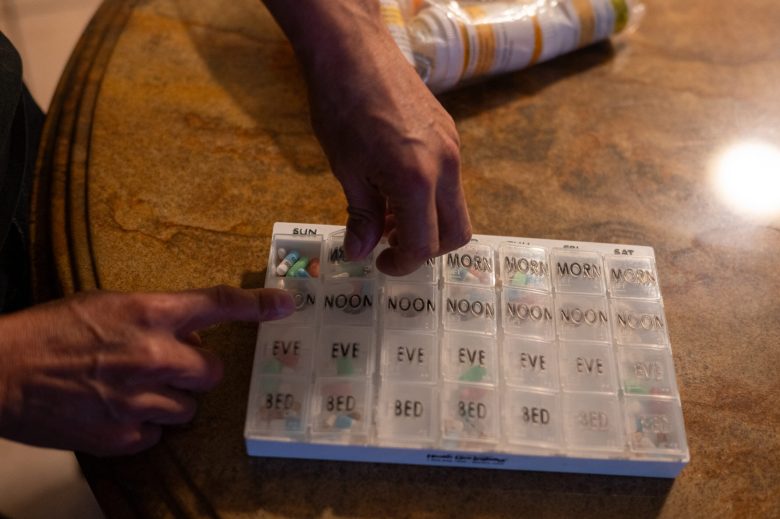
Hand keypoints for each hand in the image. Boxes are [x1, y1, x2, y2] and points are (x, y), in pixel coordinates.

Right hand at [0, 285, 293, 455]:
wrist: (0, 371)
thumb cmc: (49, 332)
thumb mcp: (107, 306)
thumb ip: (154, 317)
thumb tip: (187, 333)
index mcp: (149, 313)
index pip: (217, 304)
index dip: (258, 305)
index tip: (286, 305)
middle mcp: (154, 355)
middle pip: (212, 370)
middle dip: (197, 369)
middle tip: (169, 367)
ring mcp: (140, 399)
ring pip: (188, 408)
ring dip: (170, 400)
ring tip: (132, 390)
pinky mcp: (123, 435)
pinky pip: (157, 433)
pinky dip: (144, 425)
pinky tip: (116, 411)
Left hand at [264, 0, 471, 274]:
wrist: (354, 50)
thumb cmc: (341, 106)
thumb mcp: (346, 169)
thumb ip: (361, 216)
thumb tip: (360, 253)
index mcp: (417, 181)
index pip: (423, 244)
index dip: (402, 264)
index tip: (380, 263)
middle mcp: (445, 166)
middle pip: (456, 233)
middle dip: (426, 249)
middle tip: (390, 246)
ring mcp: (452, 148)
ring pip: (455, 206)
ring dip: (426, 222)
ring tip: (385, 214)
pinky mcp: (449, 133)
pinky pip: (449, 179)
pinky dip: (428, 196)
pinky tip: (394, 184)